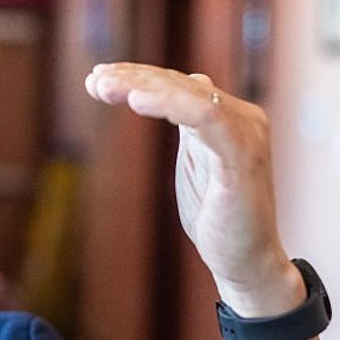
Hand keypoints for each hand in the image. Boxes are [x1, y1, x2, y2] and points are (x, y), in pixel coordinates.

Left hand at [84, 62, 300, 316]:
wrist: (245, 263)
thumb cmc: (219, 217)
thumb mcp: (195, 162)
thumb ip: (188, 126)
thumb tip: (179, 85)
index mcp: (228, 117)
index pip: (178, 84)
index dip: (137, 77)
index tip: (97, 80)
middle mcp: (241, 117)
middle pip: (180, 83)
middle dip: (132, 78)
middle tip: (94, 81)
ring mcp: (245, 133)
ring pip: (189, 92)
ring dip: (142, 86)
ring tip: (105, 86)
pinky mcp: (243, 156)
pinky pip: (205, 116)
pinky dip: (170, 104)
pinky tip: (137, 102)